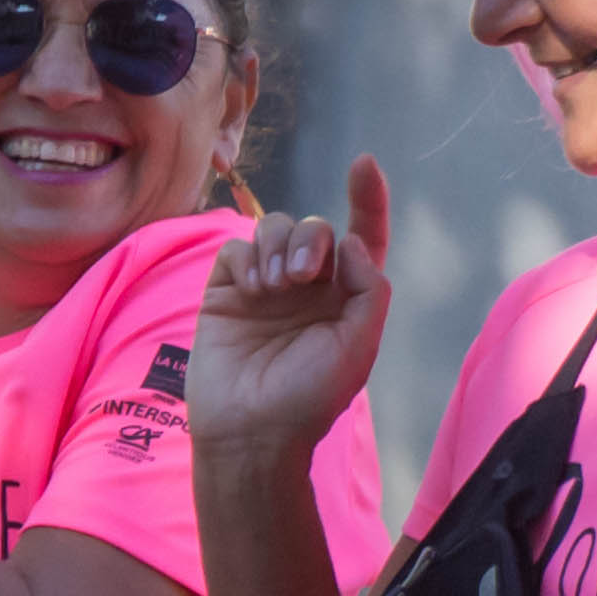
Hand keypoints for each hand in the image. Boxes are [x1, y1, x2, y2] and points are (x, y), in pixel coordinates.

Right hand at [190, 154, 392, 467]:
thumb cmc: (309, 397)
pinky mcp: (227, 291)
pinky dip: (247, 258)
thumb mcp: (359, 346)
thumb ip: (369, 289)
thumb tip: (351, 242)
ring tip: (274, 289)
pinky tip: (251, 289)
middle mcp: (308, 287)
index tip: (362, 163)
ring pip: (275, 229)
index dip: (367, 199)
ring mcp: (266, 288)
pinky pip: (237, 248)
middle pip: (315, 229)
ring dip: (279, 248)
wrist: (250, 431)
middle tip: (301, 278)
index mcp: (345, 298)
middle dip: (310, 239)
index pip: (363, 237)